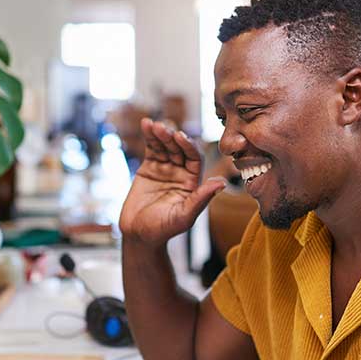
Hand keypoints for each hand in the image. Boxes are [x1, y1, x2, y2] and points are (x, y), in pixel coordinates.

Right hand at [119, 119, 226, 244]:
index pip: (194, 159)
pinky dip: (149, 136)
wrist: (138, 235)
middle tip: (164, 129)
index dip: (188, 146)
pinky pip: (151, 149)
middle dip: (171, 138)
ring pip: (165, 146)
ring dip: (160, 134)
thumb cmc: (163, 230)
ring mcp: (165, 169)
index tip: (180, 137)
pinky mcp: (149, 168)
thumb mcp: (184, 216)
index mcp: (193, 183)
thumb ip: (201, 199)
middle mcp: (181, 173)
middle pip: (179, 149)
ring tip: (153, 125)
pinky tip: (146, 124)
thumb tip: (222, 182)